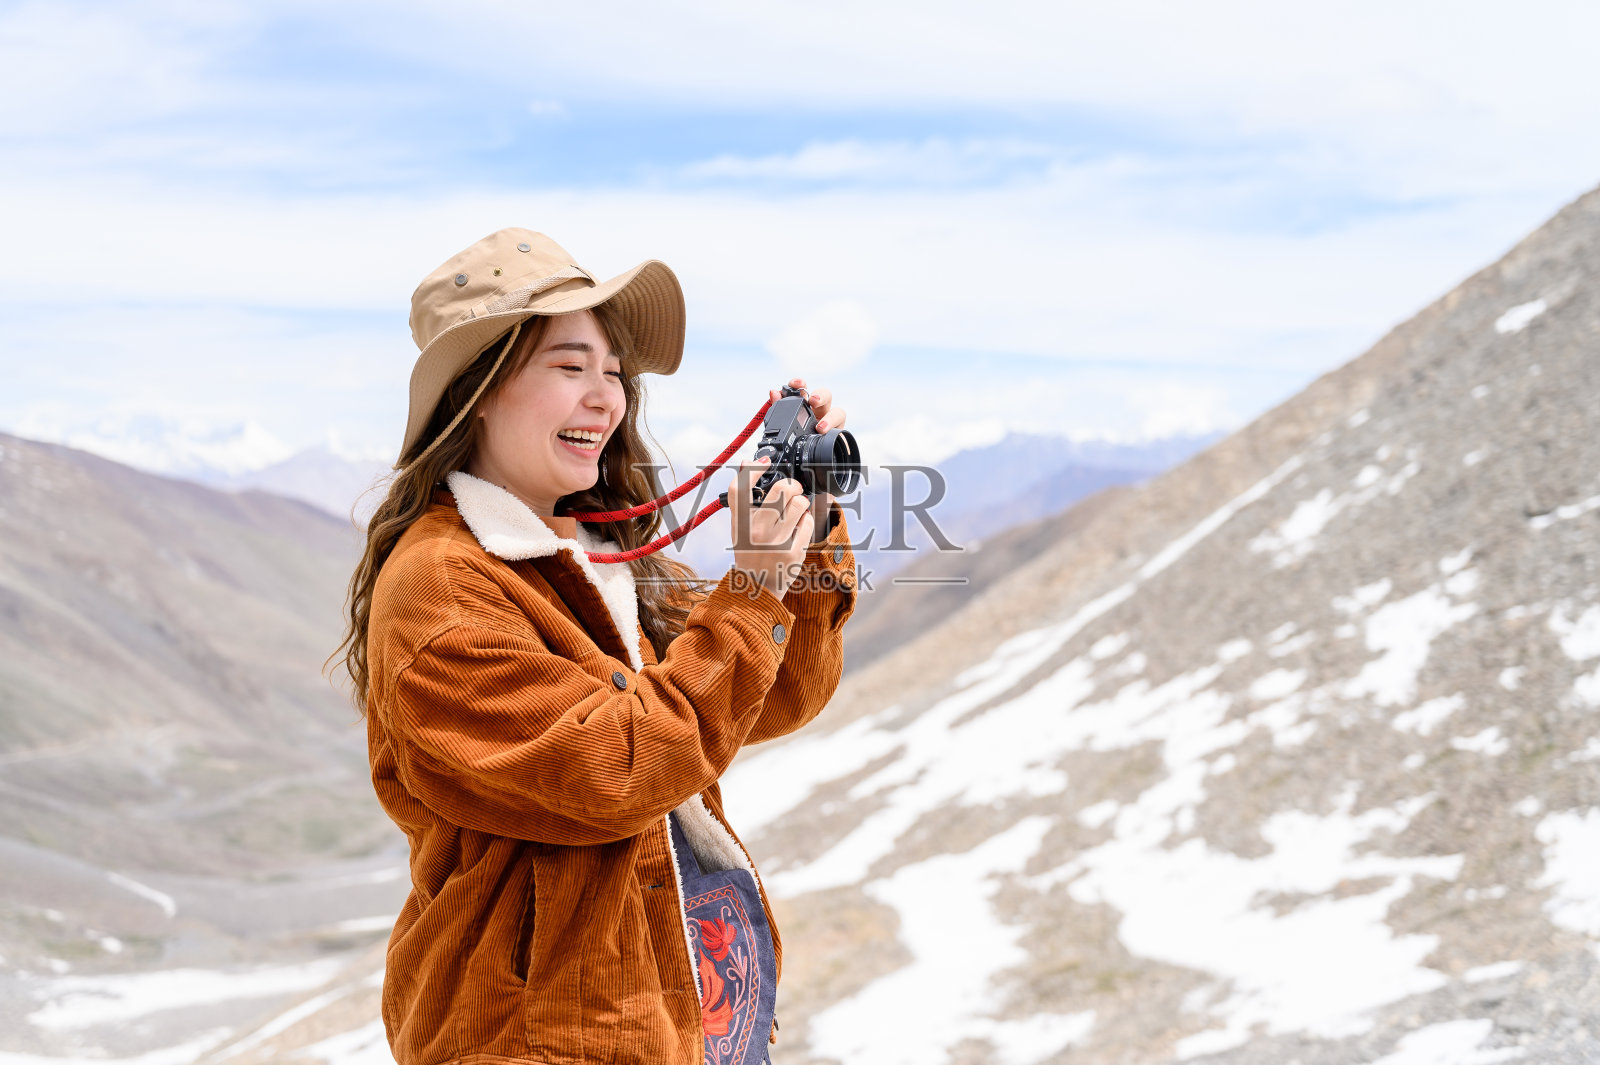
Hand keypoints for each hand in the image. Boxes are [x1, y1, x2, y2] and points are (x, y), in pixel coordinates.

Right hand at [728, 456, 813, 598]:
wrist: (757, 588)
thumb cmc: (749, 554)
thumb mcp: (738, 528)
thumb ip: (742, 500)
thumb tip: (747, 462)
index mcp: (739, 524)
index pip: (740, 488)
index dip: (752, 469)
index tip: (764, 461)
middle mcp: (755, 531)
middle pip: (780, 490)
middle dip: (792, 484)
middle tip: (793, 488)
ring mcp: (775, 542)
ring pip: (798, 503)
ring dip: (802, 500)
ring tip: (799, 505)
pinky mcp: (793, 552)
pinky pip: (807, 522)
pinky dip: (807, 519)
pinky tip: (801, 523)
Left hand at [768, 377, 847, 543]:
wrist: (804, 491)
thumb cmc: (789, 464)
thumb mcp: (778, 442)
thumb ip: (775, 418)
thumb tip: (772, 394)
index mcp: (801, 414)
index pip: (802, 393)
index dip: (799, 385)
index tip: (794, 384)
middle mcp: (818, 418)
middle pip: (825, 398)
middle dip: (819, 395)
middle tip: (811, 401)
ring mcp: (831, 431)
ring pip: (838, 413)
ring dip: (830, 416)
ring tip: (819, 427)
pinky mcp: (840, 443)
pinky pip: (844, 433)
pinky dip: (838, 430)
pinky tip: (826, 436)